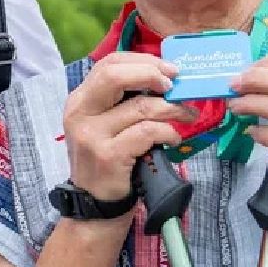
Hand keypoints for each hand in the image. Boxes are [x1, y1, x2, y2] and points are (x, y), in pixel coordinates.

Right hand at [63, 53, 195, 201]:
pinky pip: (148, 132)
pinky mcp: (108, 155)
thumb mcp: (105, 126)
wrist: (96, 205)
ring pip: (141, 106)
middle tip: (176, 85)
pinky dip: (168, 132)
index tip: (169, 70)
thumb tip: (165, 78)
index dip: (142, 61)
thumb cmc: (108, 161)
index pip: (108, 64)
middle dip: (152, 74)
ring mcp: (91, 135)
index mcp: (79, 100)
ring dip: (172, 108)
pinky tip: (173, 138)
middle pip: (115, 75)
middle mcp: (80, 113)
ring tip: (187, 115)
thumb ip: (123, 101)